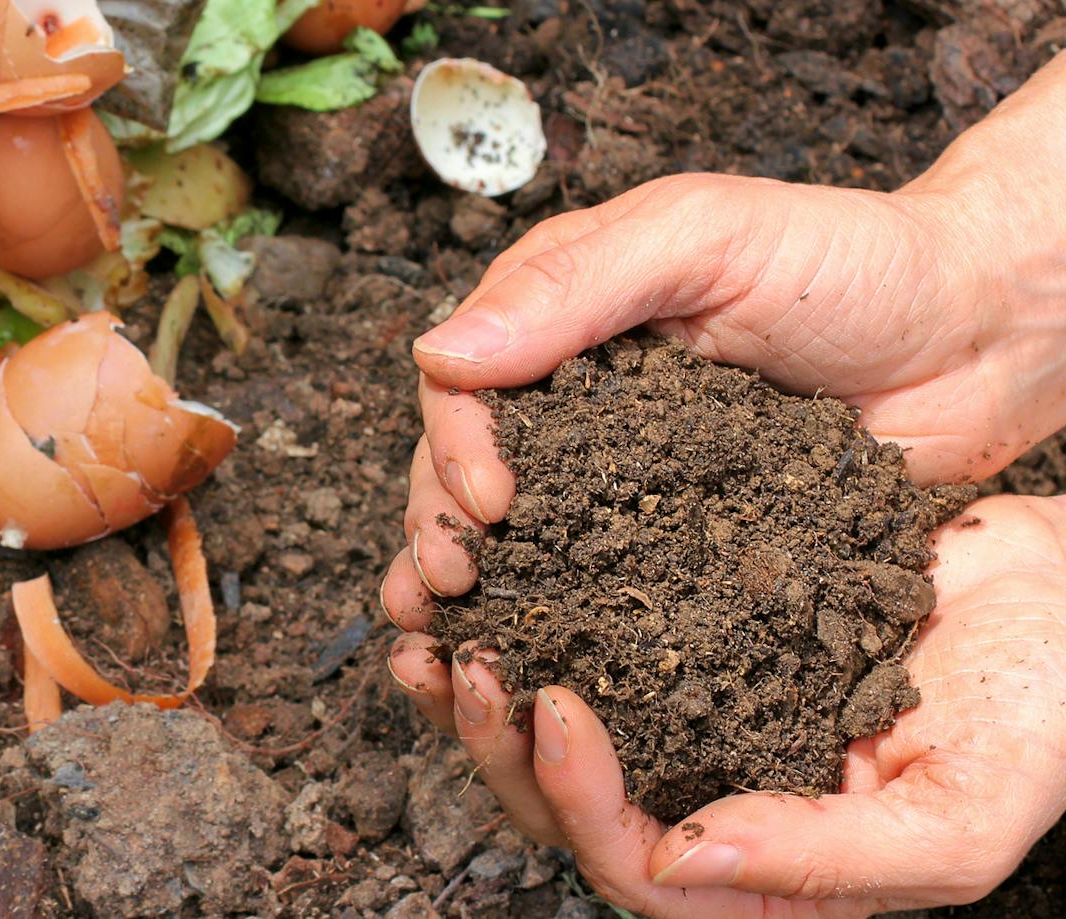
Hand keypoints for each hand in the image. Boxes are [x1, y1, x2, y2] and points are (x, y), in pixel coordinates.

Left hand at [386, 494, 1065, 914]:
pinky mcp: (686, 639)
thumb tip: (680, 857)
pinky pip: (585, 637)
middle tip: (461, 658)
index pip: (637, 869)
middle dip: (499, 743)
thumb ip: (830, 857)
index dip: (578, 799)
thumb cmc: (1044, 713)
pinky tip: (491, 567)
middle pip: (569, 807)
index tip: (551, 702)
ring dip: (485, 684)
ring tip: (435, 622)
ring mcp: (696, 719)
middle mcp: (715, 801)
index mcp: (770, 871)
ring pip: (556, 729)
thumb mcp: (962, 812)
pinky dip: (529, 610)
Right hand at [391, 52, 1065, 619]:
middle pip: (468, 468)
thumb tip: (439, 353)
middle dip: (441, 527)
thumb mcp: (705, 238)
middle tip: (451, 585)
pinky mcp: (683, 541)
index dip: (453, 444)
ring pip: (523, 536)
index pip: (464, 383)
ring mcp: (627, 476)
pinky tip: (534, 665)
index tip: (487, 501)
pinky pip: (610, 584)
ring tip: (452, 643)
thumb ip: (575, 286)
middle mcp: (579, 400)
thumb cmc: (853, 259)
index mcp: (562, 316)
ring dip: (479, 587)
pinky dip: (563, 623)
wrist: (984, 333)